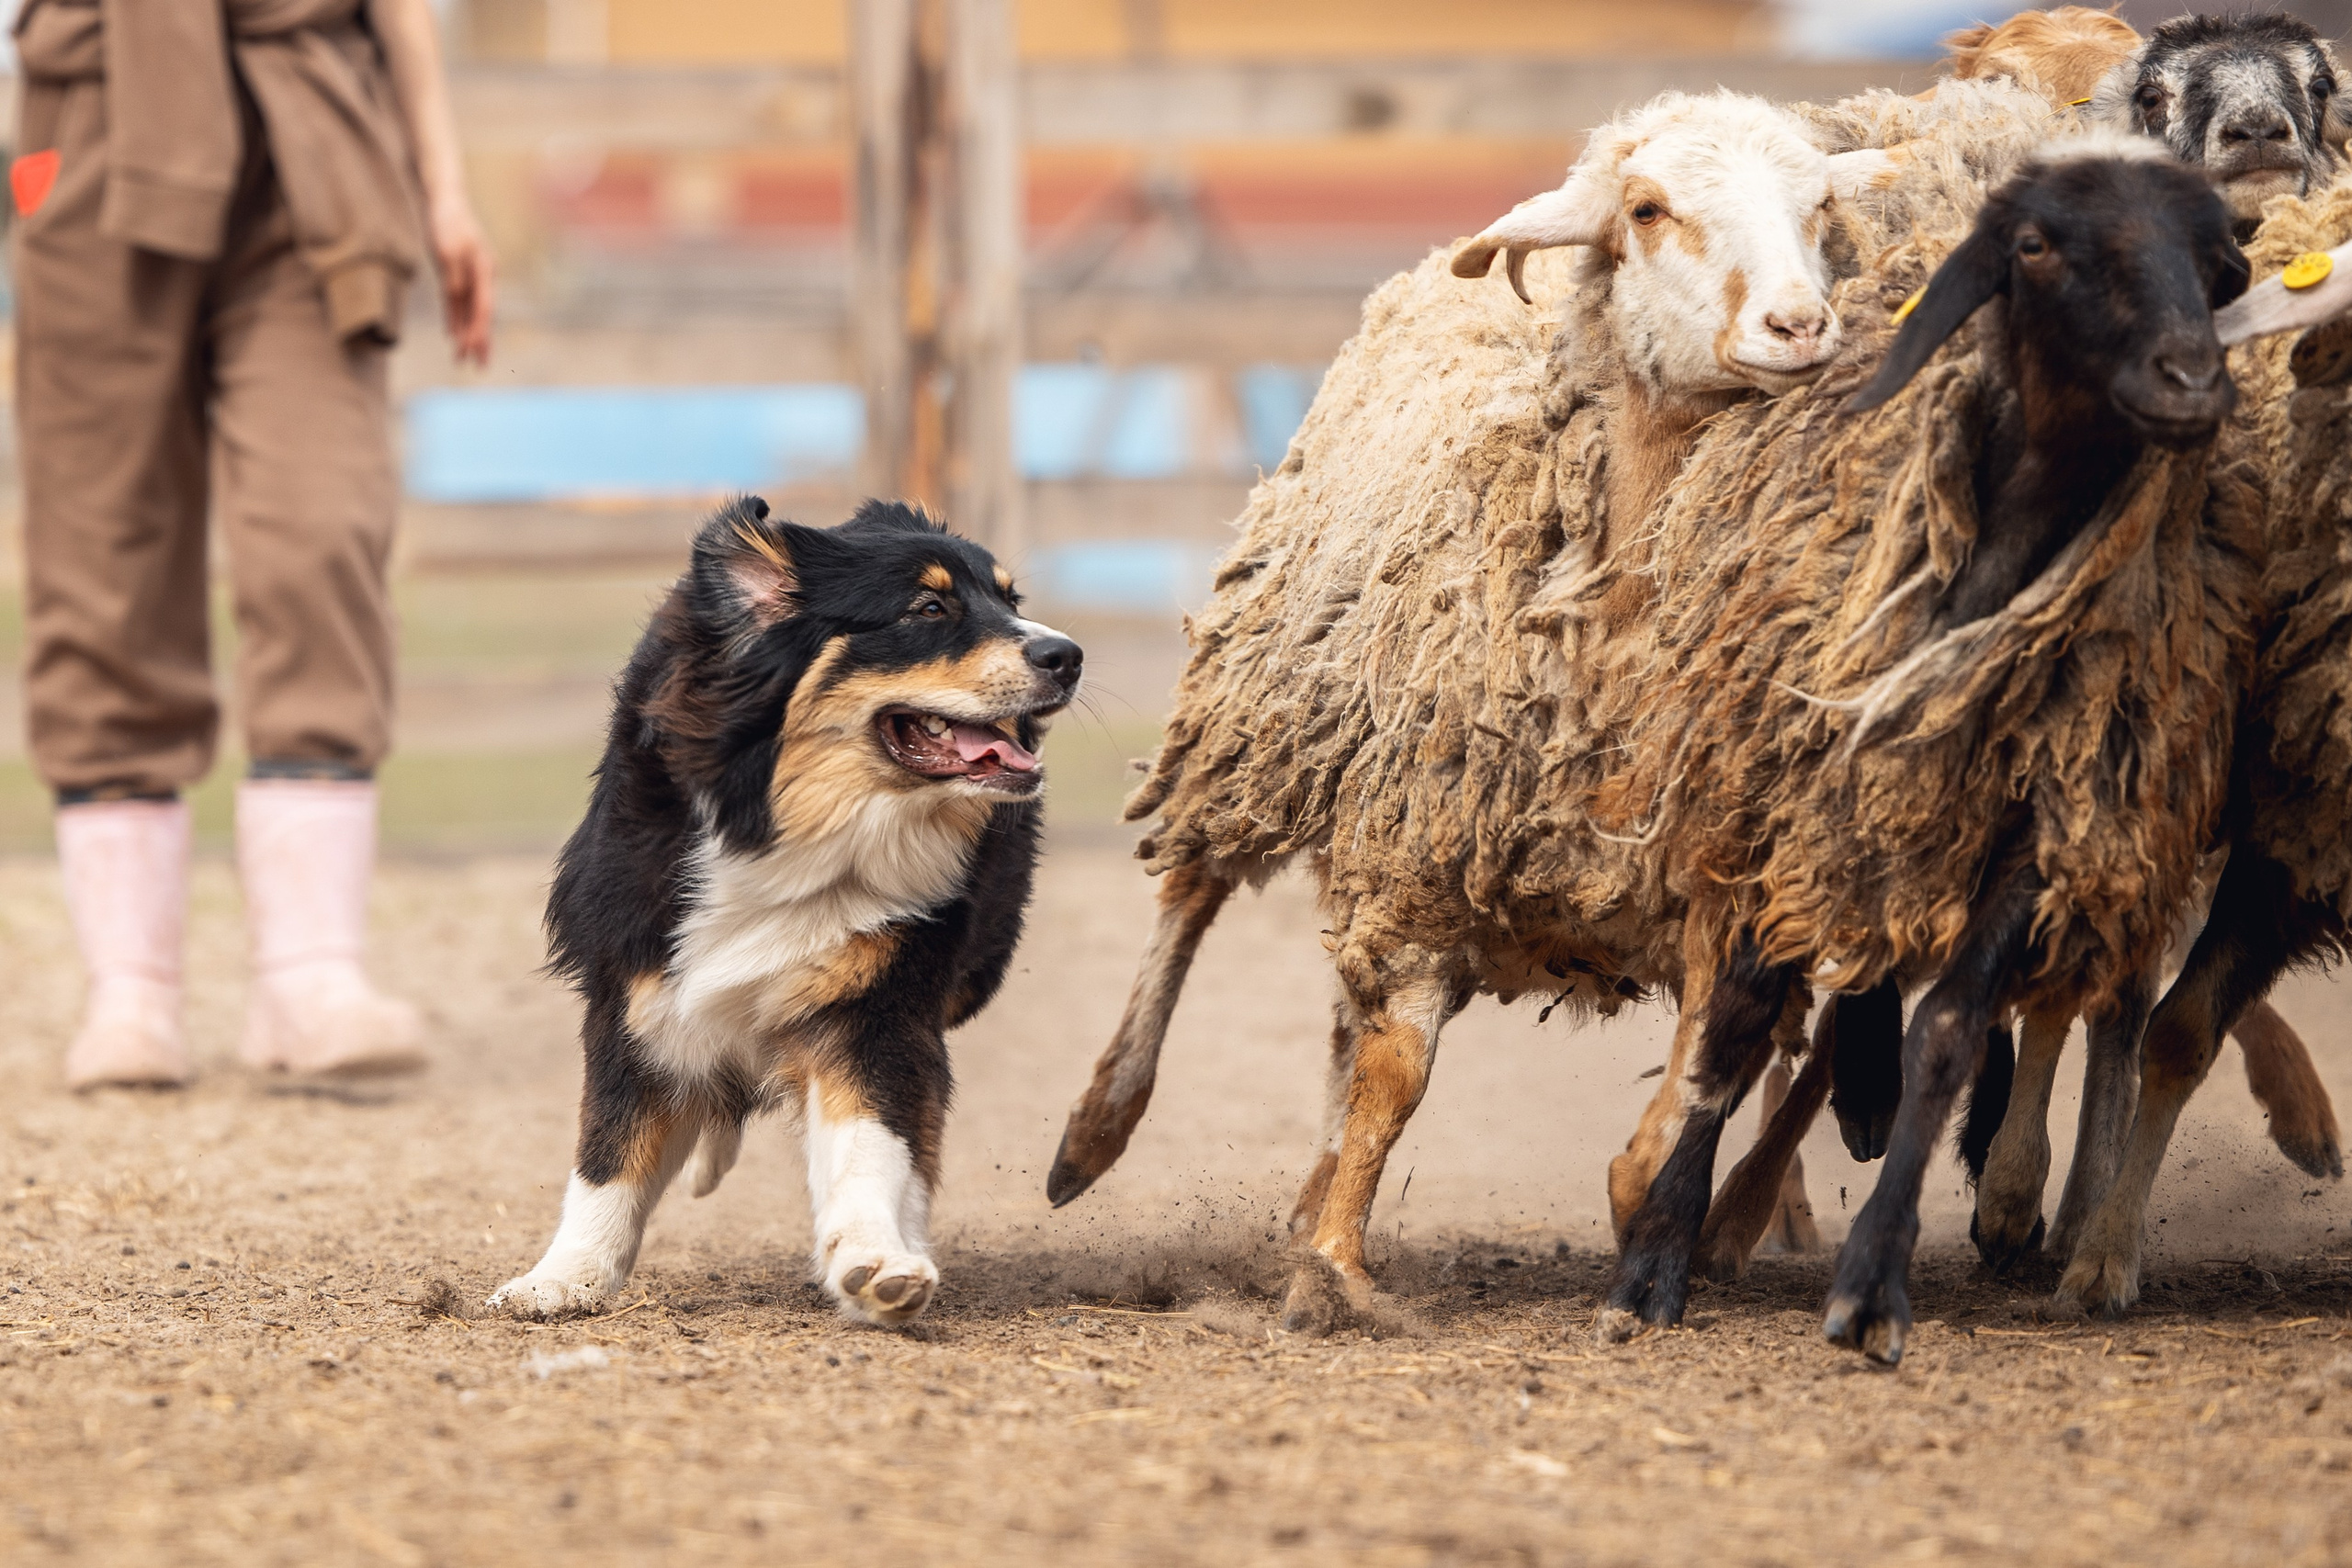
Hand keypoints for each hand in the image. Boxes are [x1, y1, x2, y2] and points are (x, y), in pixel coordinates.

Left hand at [429, 195, 493, 366]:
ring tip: (463, 358)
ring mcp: (472, 274)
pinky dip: (456, 318)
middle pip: (482, 314)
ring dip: (466, 333)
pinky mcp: (459, 272)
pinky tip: (452, 333)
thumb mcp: (447, 248)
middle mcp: (482, 276)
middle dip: (479, 341)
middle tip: (478, 366)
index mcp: (484, 270)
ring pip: (470, 310)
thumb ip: (453, 276)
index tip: (473, 351)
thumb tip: (456, 298)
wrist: (445, 198)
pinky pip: (458, 301)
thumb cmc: (447, 220)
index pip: (483, 308)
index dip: (478, 331)